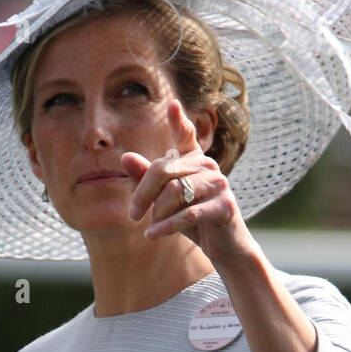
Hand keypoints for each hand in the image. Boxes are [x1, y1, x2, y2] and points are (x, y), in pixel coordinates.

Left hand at [121, 98, 256, 266]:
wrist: (225, 246)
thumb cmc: (194, 220)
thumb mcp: (166, 200)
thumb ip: (146, 179)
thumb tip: (125, 157)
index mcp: (195, 160)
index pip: (186, 136)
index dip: (179, 122)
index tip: (172, 105)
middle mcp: (208, 166)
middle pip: (163, 169)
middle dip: (143, 193)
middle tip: (132, 214)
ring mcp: (219, 185)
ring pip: (174, 192)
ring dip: (157, 213)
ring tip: (151, 227)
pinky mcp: (225, 207)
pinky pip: (188, 214)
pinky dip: (166, 226)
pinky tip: (151, 234)